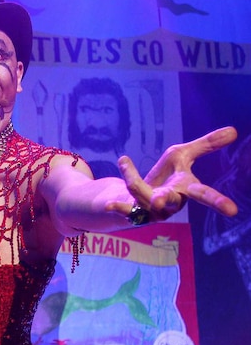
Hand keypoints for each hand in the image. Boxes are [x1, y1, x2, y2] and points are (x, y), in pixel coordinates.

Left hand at [108, 126, 238, 221]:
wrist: (133, 195)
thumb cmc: (163, 177)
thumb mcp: (181, 156)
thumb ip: (205, 146)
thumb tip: (234, 130)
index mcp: (184, 190)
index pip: (204, 195)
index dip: (218, 202)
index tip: (233, 211)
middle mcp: (169, 204)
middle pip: (172, 203)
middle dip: (167, 200)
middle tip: (159, 199)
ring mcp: (150, 211)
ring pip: (142, 195)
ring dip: (132, 179)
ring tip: (124, 161)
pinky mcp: (131, 214)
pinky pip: (125, 210)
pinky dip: (117, 206)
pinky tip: (108, 204)